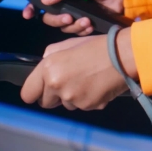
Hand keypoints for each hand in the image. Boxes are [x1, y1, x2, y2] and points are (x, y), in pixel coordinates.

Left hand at [20, 29, 136, 110]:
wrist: (123, 55)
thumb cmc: (96, 46)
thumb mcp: (68, 44)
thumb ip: (51, 55)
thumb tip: (45, 65)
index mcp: (49, 69)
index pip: (28, 94)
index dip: (34, 92)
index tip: (40, 90)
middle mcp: (57, 86)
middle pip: (45, 103)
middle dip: (54, 95)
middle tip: (68, 82)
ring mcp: (73, 99)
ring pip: (65, 105)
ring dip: (72, 97)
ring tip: (87, 80)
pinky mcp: (88, 106)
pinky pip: (82, 106)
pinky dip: (87, 98)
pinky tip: (97, 85)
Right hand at [22, 0, 124, 36]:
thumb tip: (45, 0)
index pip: (41, 0)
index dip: (32, 8)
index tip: (28, 15)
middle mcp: (65, 5)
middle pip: (50, 18)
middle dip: (58, 20)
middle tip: (69, 18)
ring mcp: (74, 16)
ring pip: (64, 27)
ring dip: (74, 26)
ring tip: (87, 21)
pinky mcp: (84, 25)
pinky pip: (76, 32)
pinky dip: (83, 30)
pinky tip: (91, 25)